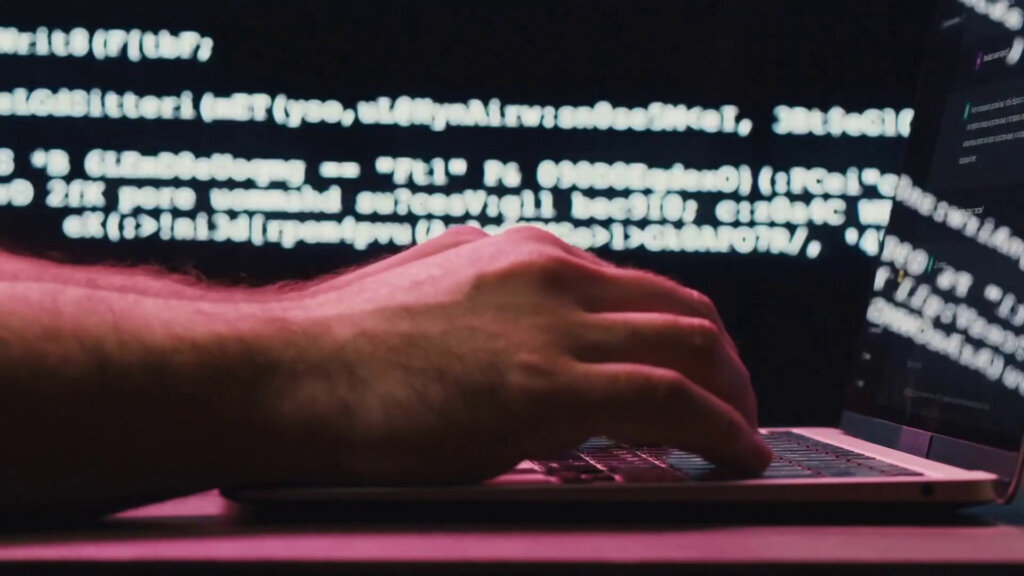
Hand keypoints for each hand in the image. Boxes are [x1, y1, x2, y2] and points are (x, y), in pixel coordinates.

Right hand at [244, 226, 770, 486]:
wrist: (283, 373)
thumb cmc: (338, 344)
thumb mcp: (428, 285)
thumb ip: (483, 284)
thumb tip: (498, 285)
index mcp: (524, 253)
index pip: (635, 289)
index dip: (679, 334)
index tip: (695, 370)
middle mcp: (551, 274)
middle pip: (680, 309)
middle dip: (724, 360)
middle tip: (738, 402)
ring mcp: (552, 327)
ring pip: (691, 346)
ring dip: (735, 394)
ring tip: (746, 436)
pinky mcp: (546, 388)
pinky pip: (670, 400)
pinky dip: (722, 427)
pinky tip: (739, 455)